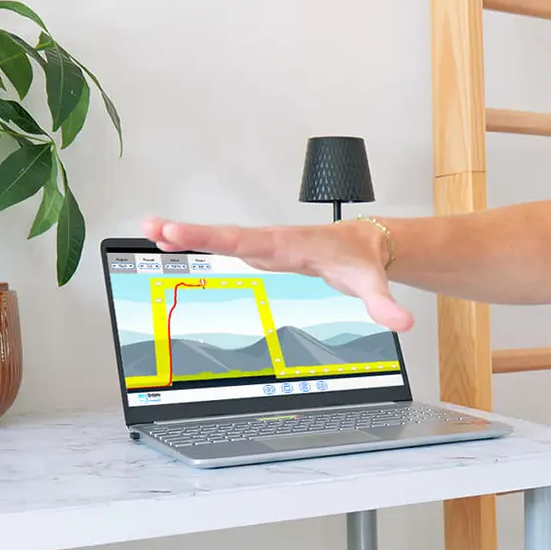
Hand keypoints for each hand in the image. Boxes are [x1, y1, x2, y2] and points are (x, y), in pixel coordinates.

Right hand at [140, 216, 412, 332]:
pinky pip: (224, 245)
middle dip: (189, 232)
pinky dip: (198, 243)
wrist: (367, 244)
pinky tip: (171, 243)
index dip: (214, 238)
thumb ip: (385, 306)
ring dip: (186, 234)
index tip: (182, 232)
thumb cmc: (364, 261)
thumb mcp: (375, 285)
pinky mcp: (260, 251)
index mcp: (291, 244)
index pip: (248, 240)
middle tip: (151, 225)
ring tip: (148, 229)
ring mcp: (264, 245)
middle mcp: (272, 240)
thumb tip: (402, 324)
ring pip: (221, 238)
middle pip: (226, 235)